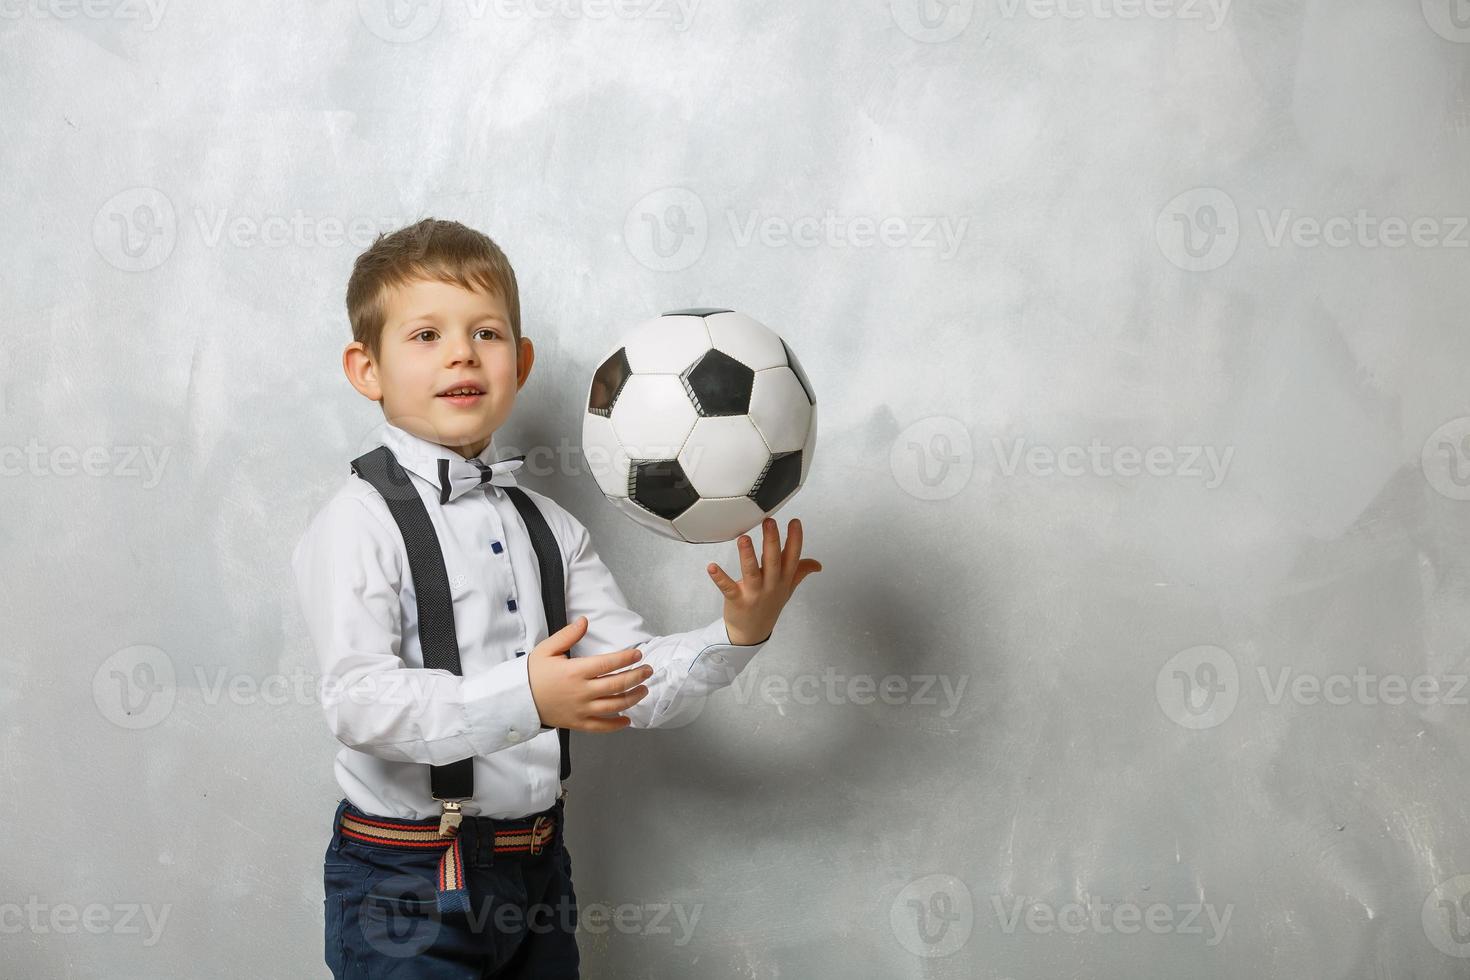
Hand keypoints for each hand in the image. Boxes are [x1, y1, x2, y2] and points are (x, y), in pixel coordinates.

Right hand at [526, 616, 653, 731]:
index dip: (626, 659)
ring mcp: (581, 709)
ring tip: (643, 690)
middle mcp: (581, 691)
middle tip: (648, 671)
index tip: (638, 655)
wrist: (517, 699)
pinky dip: (616, 725)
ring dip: (632, 698)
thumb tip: (584, 621)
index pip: (608, 664)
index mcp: (575, 671)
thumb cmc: (533, 673)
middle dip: (636, 676)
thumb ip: (567, 635)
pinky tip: (627, 720)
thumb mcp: (547, 649)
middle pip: (617, 685)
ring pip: (614, 705)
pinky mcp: (577, 723)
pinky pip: (601, 727)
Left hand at [707, 517, 822, 645]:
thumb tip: (817, 564)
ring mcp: (754, 593)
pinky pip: (728, 587)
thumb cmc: (769, 606)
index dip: (795, 539)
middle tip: (769, 521)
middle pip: (773, 561)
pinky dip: (720, 578)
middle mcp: (771, 585)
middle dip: (772, 541)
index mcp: (784, 579)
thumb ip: (800, 572)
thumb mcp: (788, 589)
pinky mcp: (737, 600)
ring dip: (747, 555)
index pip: (792, 557)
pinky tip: (711, 567)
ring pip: (751, 572)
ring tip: (743, 539)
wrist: (752, 632)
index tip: (794, 522)